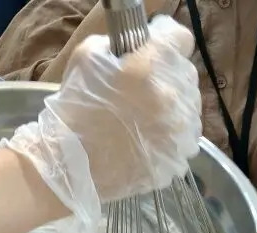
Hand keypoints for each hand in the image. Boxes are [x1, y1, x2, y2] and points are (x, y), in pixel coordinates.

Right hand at [2, 16, 200, 227]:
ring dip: (171, 110)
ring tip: (144, 122)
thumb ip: (118, 43)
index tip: (151, 54)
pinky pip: (183, 140)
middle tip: (140, 94)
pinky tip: (147, 143)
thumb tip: (136, 46)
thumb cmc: (74, 112)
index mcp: (151, 66)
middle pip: (185, 74)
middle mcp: (172, 96)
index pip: (180, 39)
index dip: (165, 44)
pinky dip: (170, 139)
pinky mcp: (176, 159)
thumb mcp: (86, 58)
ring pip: (188, 109)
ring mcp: (177, 132)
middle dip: (166, 78)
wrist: (69, 169)